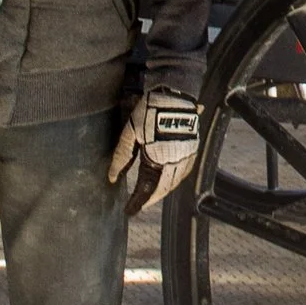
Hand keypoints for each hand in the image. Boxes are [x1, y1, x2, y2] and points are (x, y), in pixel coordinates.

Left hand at [107, 88, 199, 213]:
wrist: (174, 94)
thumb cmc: (149, 112)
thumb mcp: (130, 134)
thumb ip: (121, 157)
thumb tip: (112, 178)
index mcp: (157, 161)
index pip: (146, 190)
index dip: (137, 202)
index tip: (130, 210)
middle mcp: (175, 162)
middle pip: (163, 189)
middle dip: (151, 198)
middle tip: (141, 203)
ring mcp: (187, 156)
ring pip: (176, 182)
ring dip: (164, 190)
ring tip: (154, 193)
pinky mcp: (193, 148)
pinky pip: (185, 170)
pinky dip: (176, 178)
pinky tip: (170, 176)